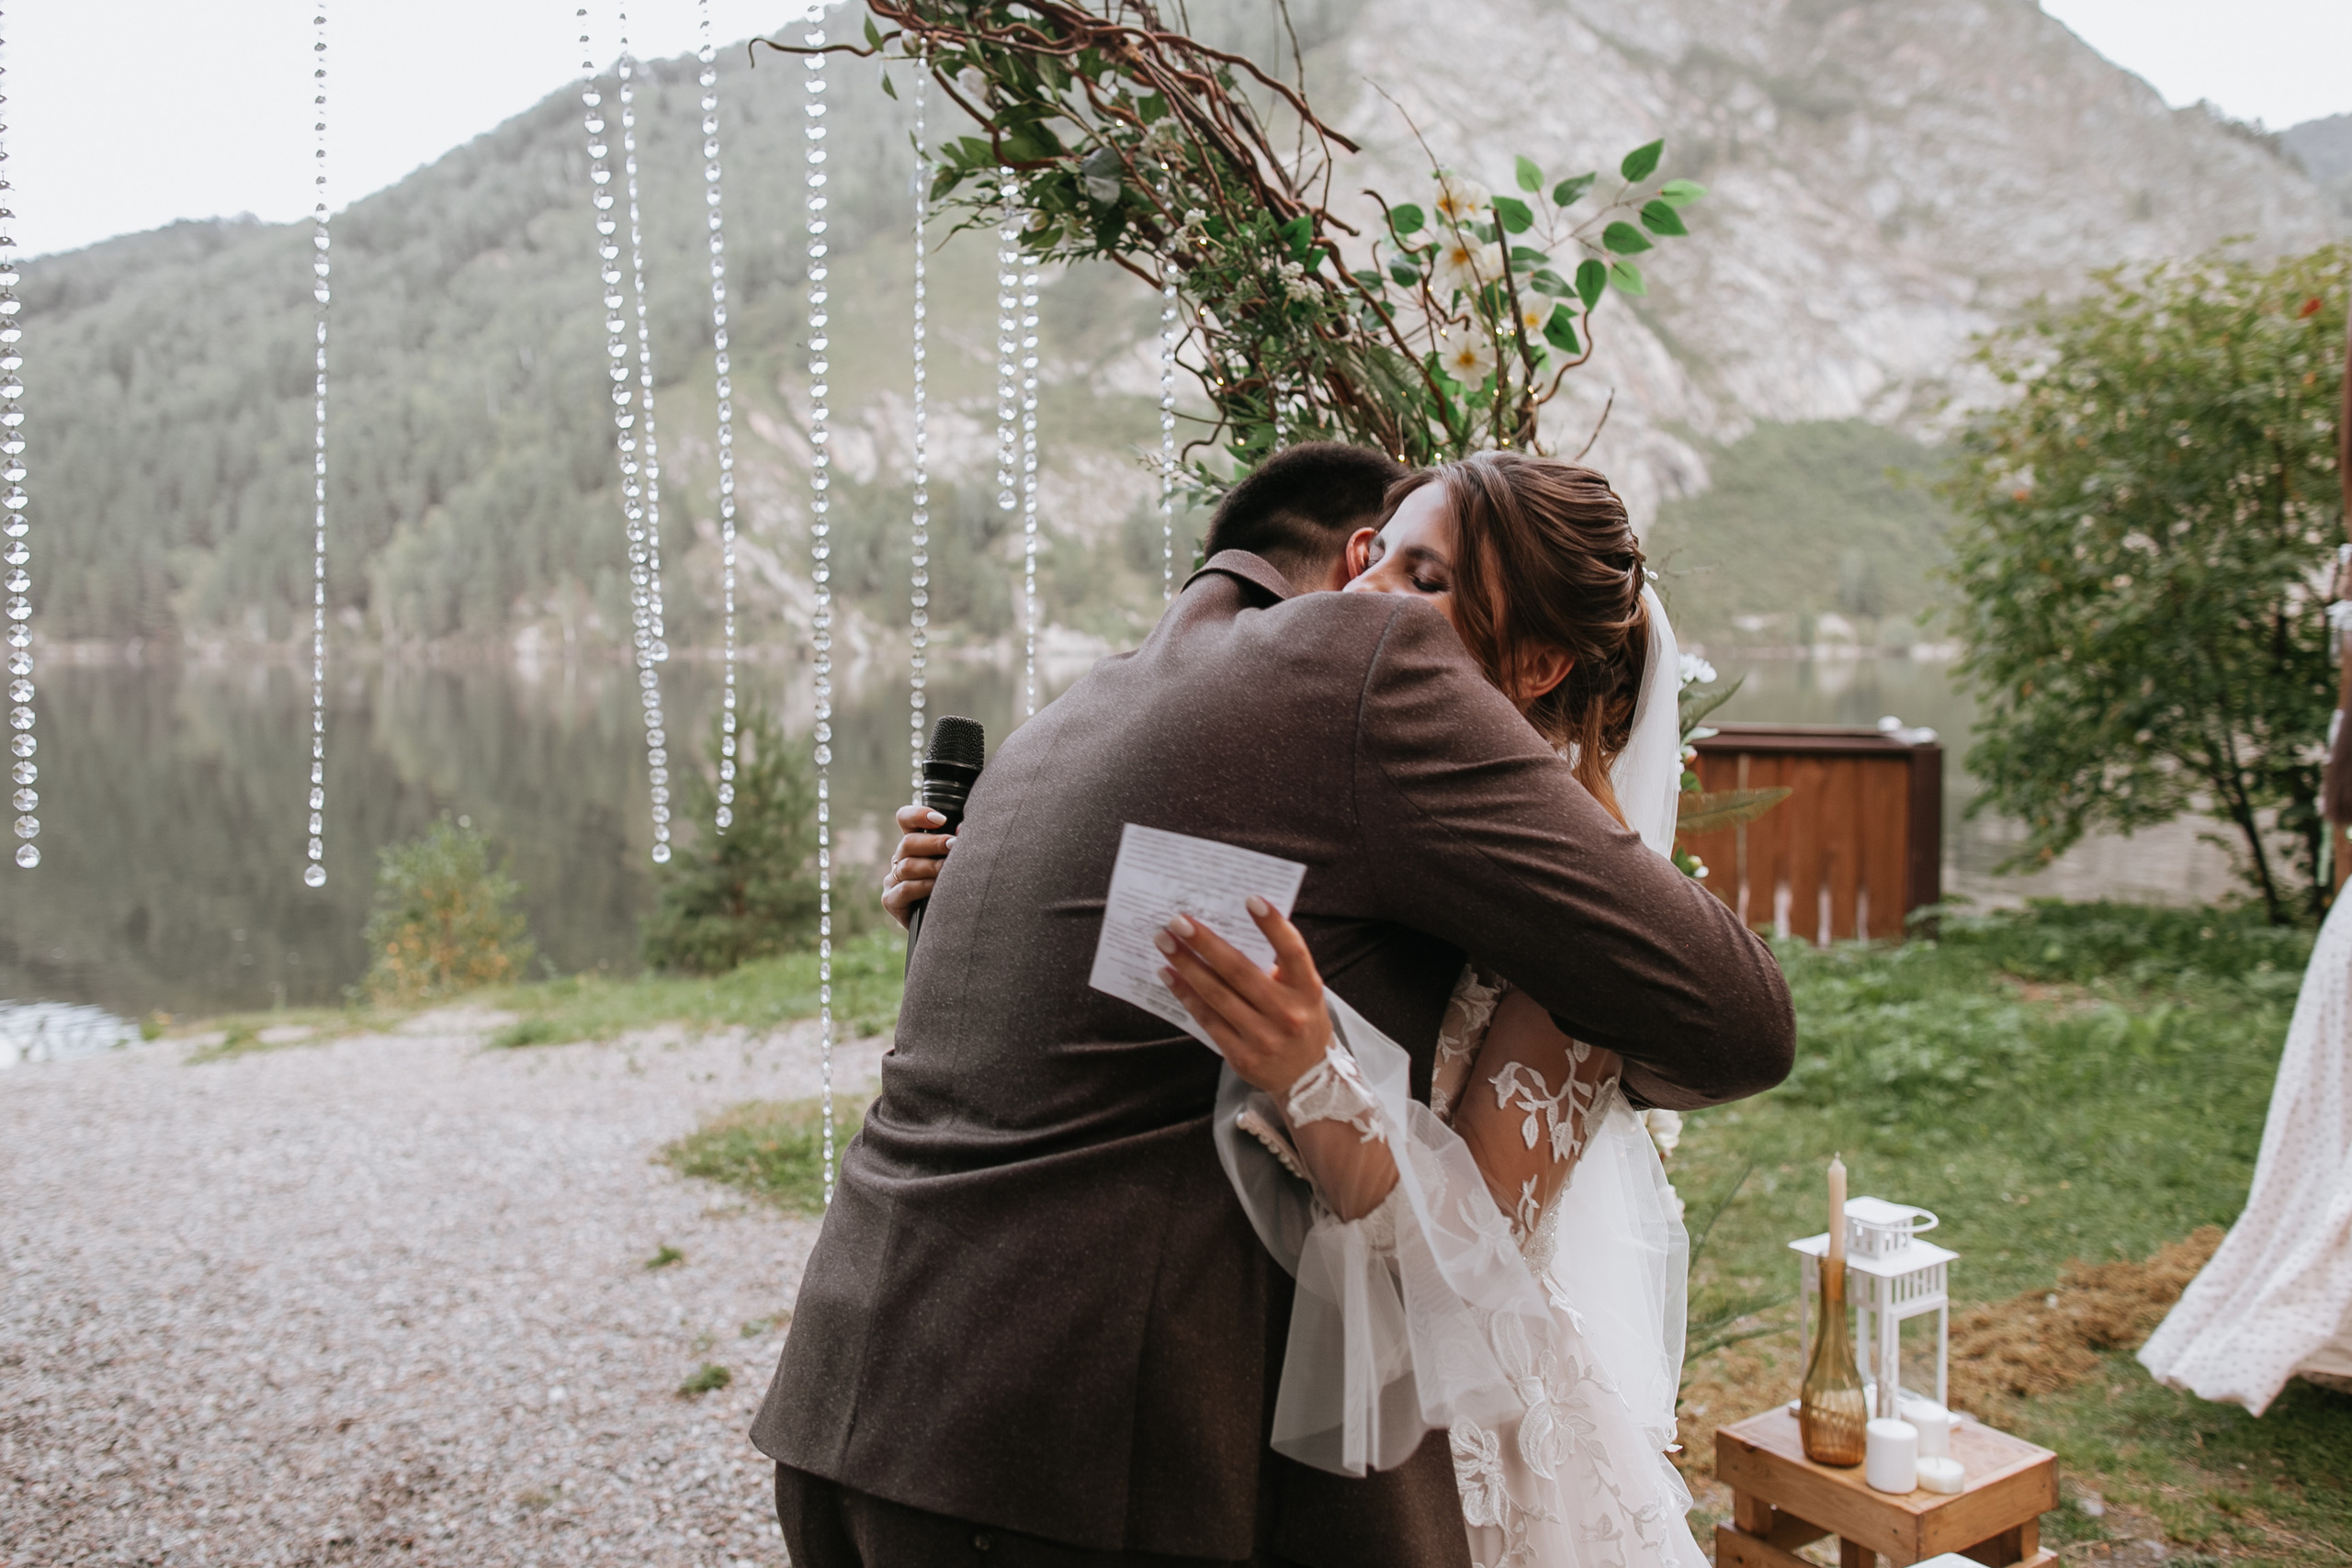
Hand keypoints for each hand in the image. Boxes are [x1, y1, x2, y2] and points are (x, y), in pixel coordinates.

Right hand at [881, 804, 953, 927]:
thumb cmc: (957, 889)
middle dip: (933, 843)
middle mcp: (900, 859)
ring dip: (931, 866)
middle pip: (908, 842)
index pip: (905, 819)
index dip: (918, 815)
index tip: (941, 819)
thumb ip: (958, 846)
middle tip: (954, 845)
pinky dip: (923, 886)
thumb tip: (964, 829)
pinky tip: (938, 888)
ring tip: (951, 869)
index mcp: (915, 844)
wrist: (950, 926)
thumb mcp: (958, 864)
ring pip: (907, 866)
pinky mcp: (891, 901)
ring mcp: (892, 880)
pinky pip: (904, 889)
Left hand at [1157, 897, 1331, 1098]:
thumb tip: (1231, 928)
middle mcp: (1288, 1013)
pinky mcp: (1243, 1056)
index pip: (1293, 952)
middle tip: (1179, 922)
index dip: (1273, 925)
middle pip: (1241, 971)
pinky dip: (1186, 996)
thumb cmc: (1300, 1019)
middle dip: (1206, 943)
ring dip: (1187, 966)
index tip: (1250, 899)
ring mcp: (1264, 1037)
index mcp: (1307, 989)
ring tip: (1165, 943)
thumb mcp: (1303, 991)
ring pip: (1217, 995)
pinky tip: (1170, 976)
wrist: (1306, 1077)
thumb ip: (1278, 966)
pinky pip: (1208, 1020)